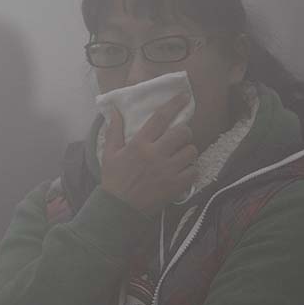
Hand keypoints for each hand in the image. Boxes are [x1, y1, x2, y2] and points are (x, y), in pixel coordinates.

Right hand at [101, 93, 197, 214]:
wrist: (119, 208)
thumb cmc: (114, 178)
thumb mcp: (110, 152)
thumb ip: (114, 130)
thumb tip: (114, 109)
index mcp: (139, 144)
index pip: (160, 118)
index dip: (174, 104)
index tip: (184, 96)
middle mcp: (156, 154)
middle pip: (182, 133)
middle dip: (184, 132)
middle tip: (178, 138)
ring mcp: (168, 170)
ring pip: (191, 151)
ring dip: (187, 151)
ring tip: (180, 156)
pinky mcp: (176, 185)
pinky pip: (194, 171)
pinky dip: (190, 170)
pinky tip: (181, 172)